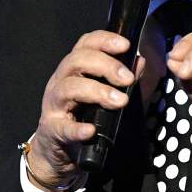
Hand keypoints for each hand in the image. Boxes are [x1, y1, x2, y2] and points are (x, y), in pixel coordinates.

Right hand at [29, 31, 146, 191]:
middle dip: (105, 65)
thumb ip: (120, 78)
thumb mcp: (101, 94)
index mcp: (73, 70)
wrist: (58, 151)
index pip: (85, 45)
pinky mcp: (52, 129)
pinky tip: (91, 131)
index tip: (125, 45)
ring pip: (68, 88)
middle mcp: (60, 81)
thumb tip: (139, 62)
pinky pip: (62, 127)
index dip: (104, 40)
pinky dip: (77, 128)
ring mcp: (53, 105)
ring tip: (120, 101)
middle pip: (76, 61)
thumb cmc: (82, 116)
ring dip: (97, 92)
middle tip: (127, 79)